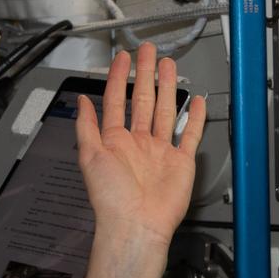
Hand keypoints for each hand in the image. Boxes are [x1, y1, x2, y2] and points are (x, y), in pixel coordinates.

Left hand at [73, 43, 207, 247]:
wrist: (137, 225)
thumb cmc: (111, 198)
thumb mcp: (90, 155)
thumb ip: (87, 126)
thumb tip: (82, 100)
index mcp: (115, 141)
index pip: (117, 100)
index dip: (119, 77)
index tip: (122, 58)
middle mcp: (138, 143)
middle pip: (143, 100)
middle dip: (145, 75)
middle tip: (148, 52)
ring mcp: (161, 151)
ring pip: (166, 111)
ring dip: (168, 88)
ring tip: (169, 66)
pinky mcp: (181, 162)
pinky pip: (190, 135)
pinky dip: (195, 119)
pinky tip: (196, 103)